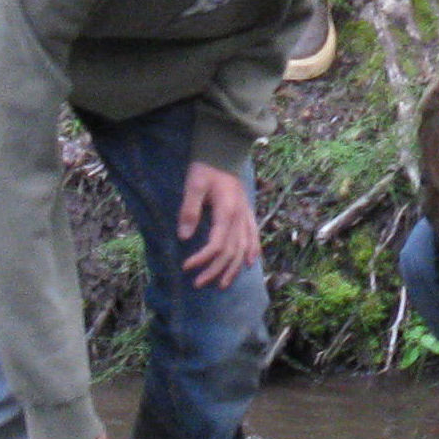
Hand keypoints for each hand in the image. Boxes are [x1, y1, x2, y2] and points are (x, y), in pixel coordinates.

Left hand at [178, 164, 260, 288]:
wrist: (224, 153)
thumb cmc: (206, 168)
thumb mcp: (194, 185)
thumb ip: (190, 210)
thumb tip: (184, 237)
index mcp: (227, 212)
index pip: (216, 245)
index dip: (202, 259)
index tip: (185, 267)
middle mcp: (240, 218)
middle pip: (231, 253)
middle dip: (215, 271)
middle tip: (198, 283)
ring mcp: (246, 217)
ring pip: (244, 250)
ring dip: (233, 269)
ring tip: (222, 284)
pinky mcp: (248, 214)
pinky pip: (254, 238)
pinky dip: (253, 252)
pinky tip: (250, 264)